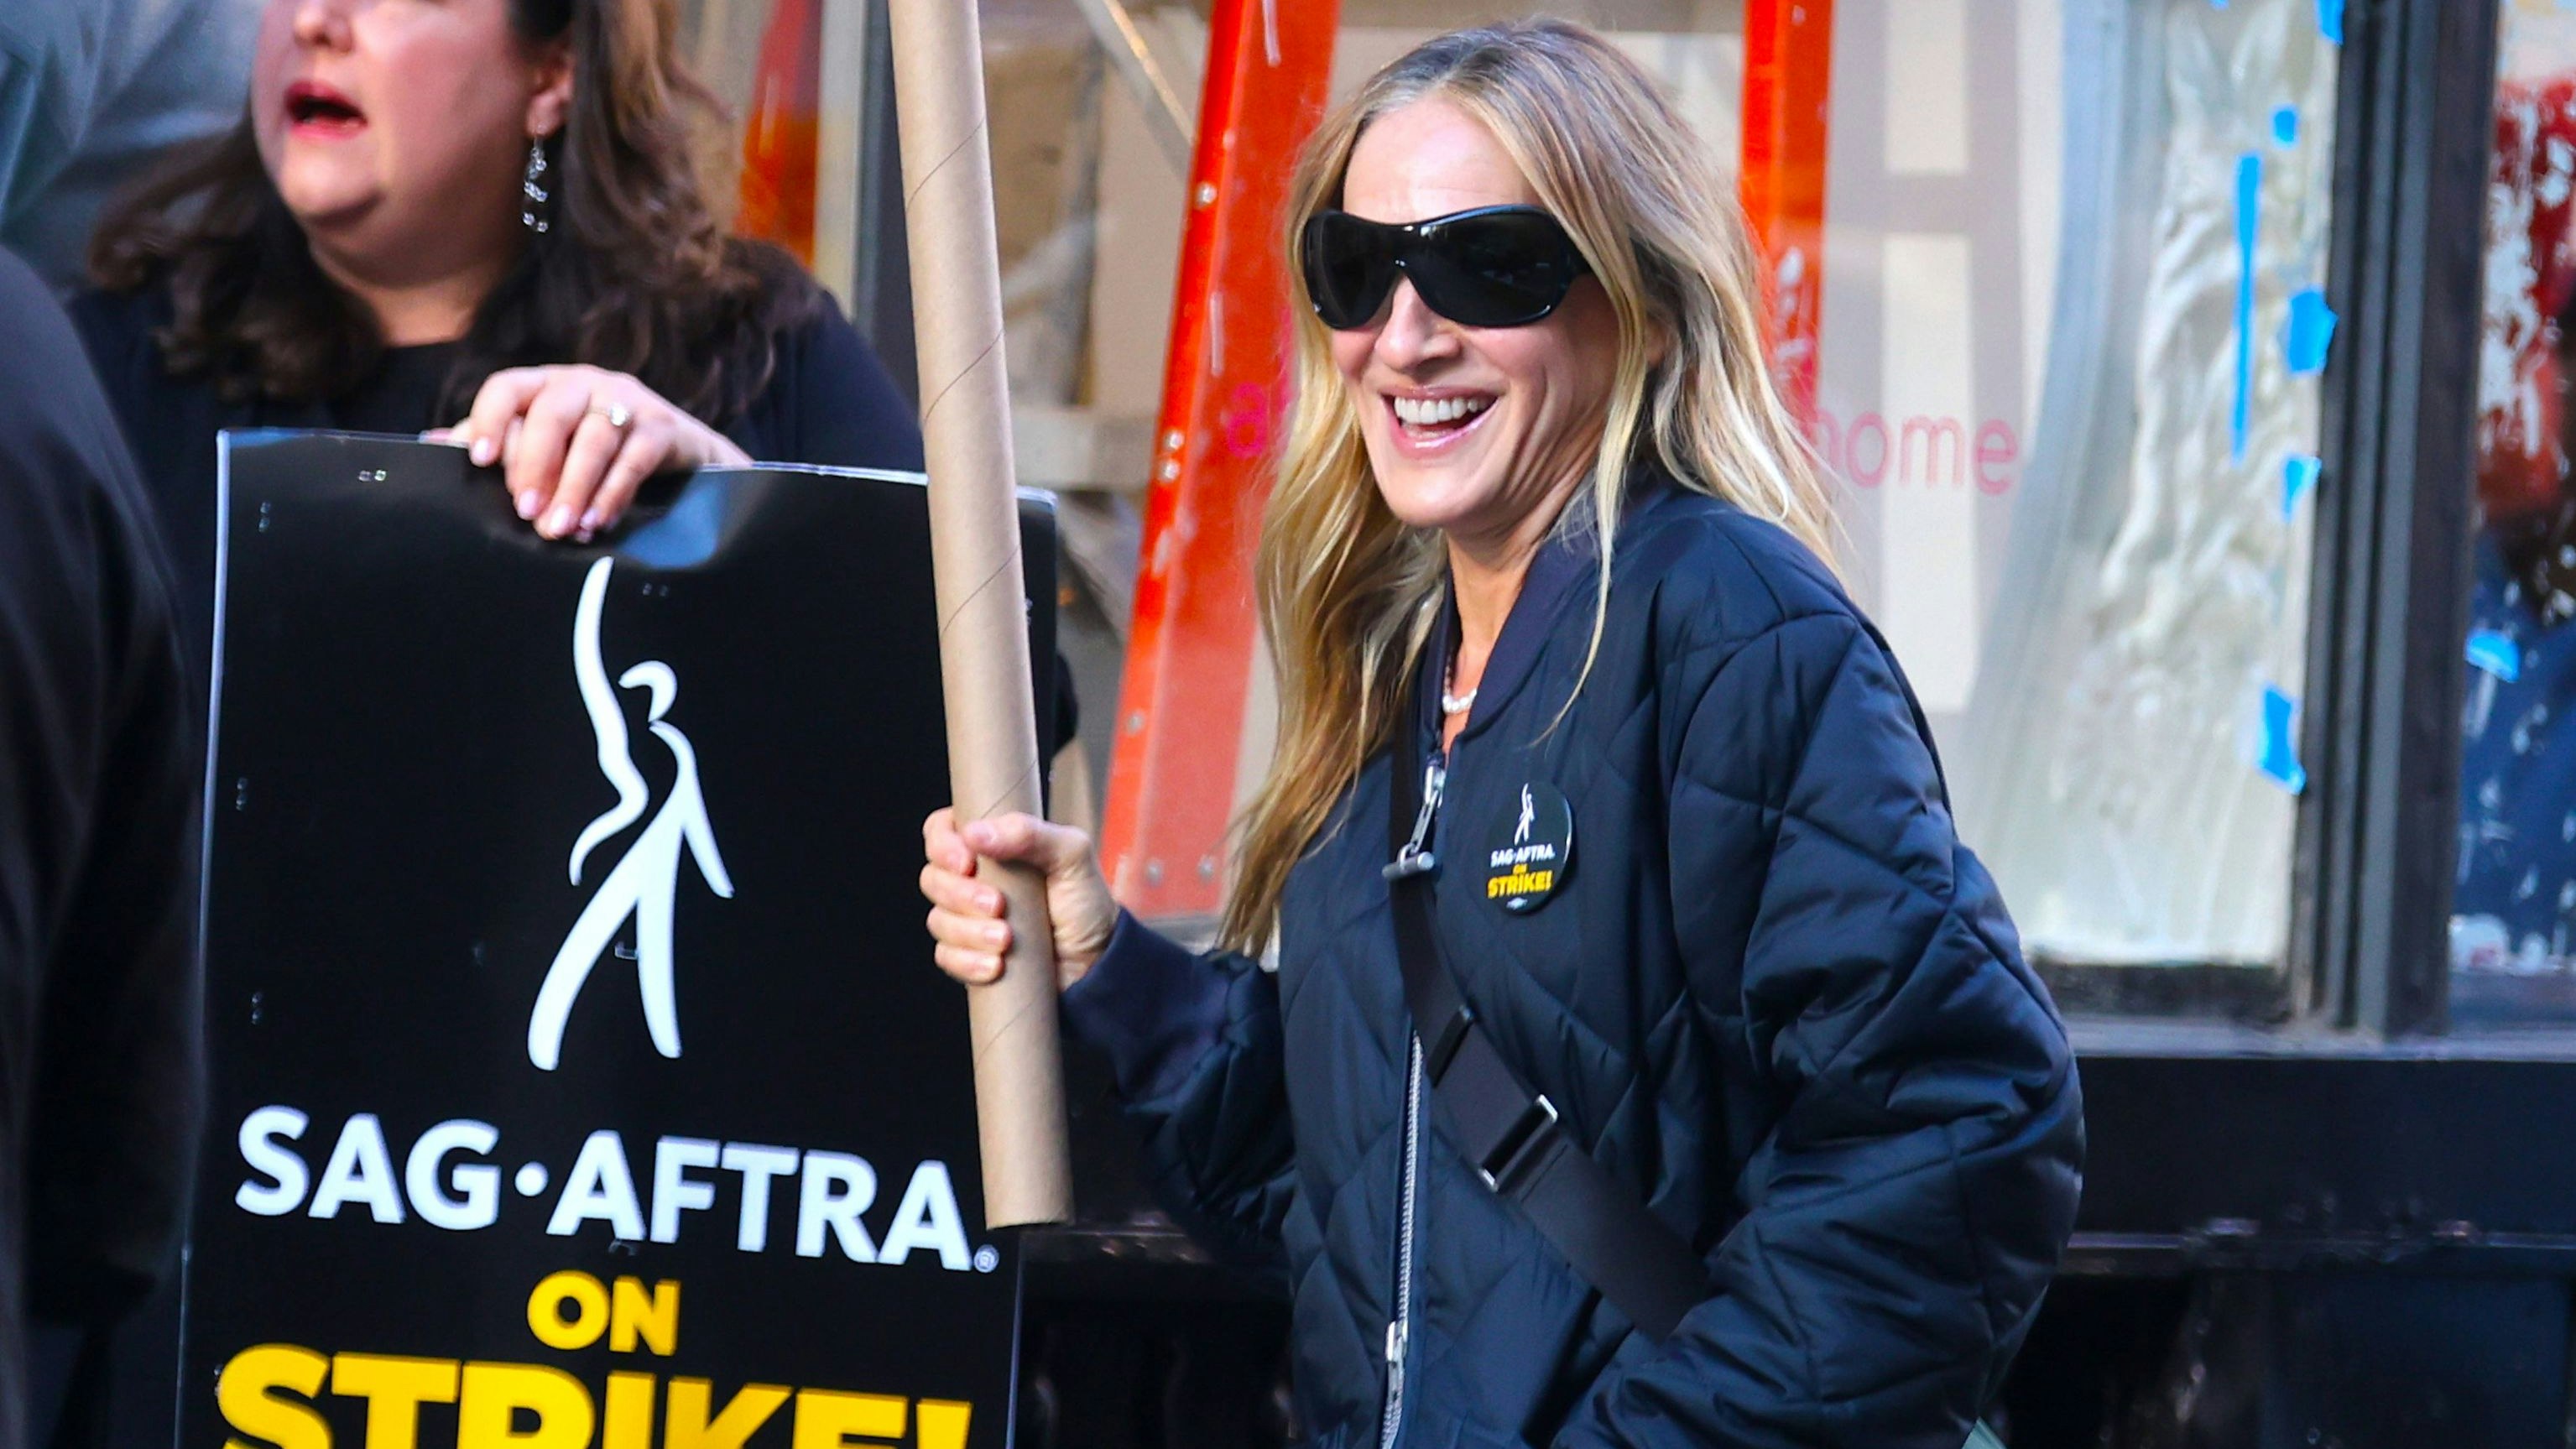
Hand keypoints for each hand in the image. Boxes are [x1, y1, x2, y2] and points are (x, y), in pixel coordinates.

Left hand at [437, 365, 750, 540]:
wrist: (681, 452)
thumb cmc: (597, 447)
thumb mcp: (548, 439)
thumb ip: (499, 440)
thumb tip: (432, 442)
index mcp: (547, 383)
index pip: (508, 386)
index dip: (489, 419)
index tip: (478, 459)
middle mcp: (585, 383)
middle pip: (551, 412)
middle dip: (536, 466)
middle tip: (527, 512)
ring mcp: (627, 402)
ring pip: (594, 438)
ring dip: (574, 487)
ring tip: (563, 528)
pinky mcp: (662, 427)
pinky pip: (633, 458)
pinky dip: (612, 493)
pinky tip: (597, 521)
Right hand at [919, 808, 1116, 991]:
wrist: (1098, 962)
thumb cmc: (1086, 902)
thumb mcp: (1071, 856)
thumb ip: (1030, 834)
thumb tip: (976, 833)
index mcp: (993, 844)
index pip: (941, 831)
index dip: (943, 845)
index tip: (967, 862)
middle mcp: (974, 878)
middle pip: (932, 878)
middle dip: (959, 894)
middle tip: (997, 905)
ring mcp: (969, 918)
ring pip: (938, 920)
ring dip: (968, 931)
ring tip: (1006, 939)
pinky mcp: (971, 954)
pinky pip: (946, 957)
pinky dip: (967, 961)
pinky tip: (995, 965)